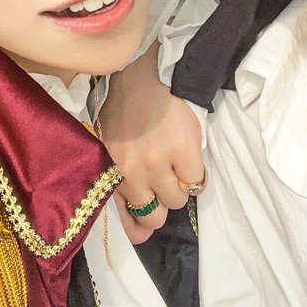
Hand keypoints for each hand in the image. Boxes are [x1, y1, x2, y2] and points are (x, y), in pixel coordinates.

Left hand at [100, 42, 205, 244]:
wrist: (142, 78)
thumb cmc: (124, 111)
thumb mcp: (110, 149)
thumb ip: (121, 180)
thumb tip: (139, 218)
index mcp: (113, 175)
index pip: (129, 223)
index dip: (141, 228)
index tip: (147, 225)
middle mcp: (132, 174)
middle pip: (155, 217)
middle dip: (163, 204)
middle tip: (166, 184)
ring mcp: (158, 164)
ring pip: (177, 200)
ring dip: (180, 186)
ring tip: (176, 164)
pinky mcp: (183, 151)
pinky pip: (196, 181)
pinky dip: (196, 172)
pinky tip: (188, 156)